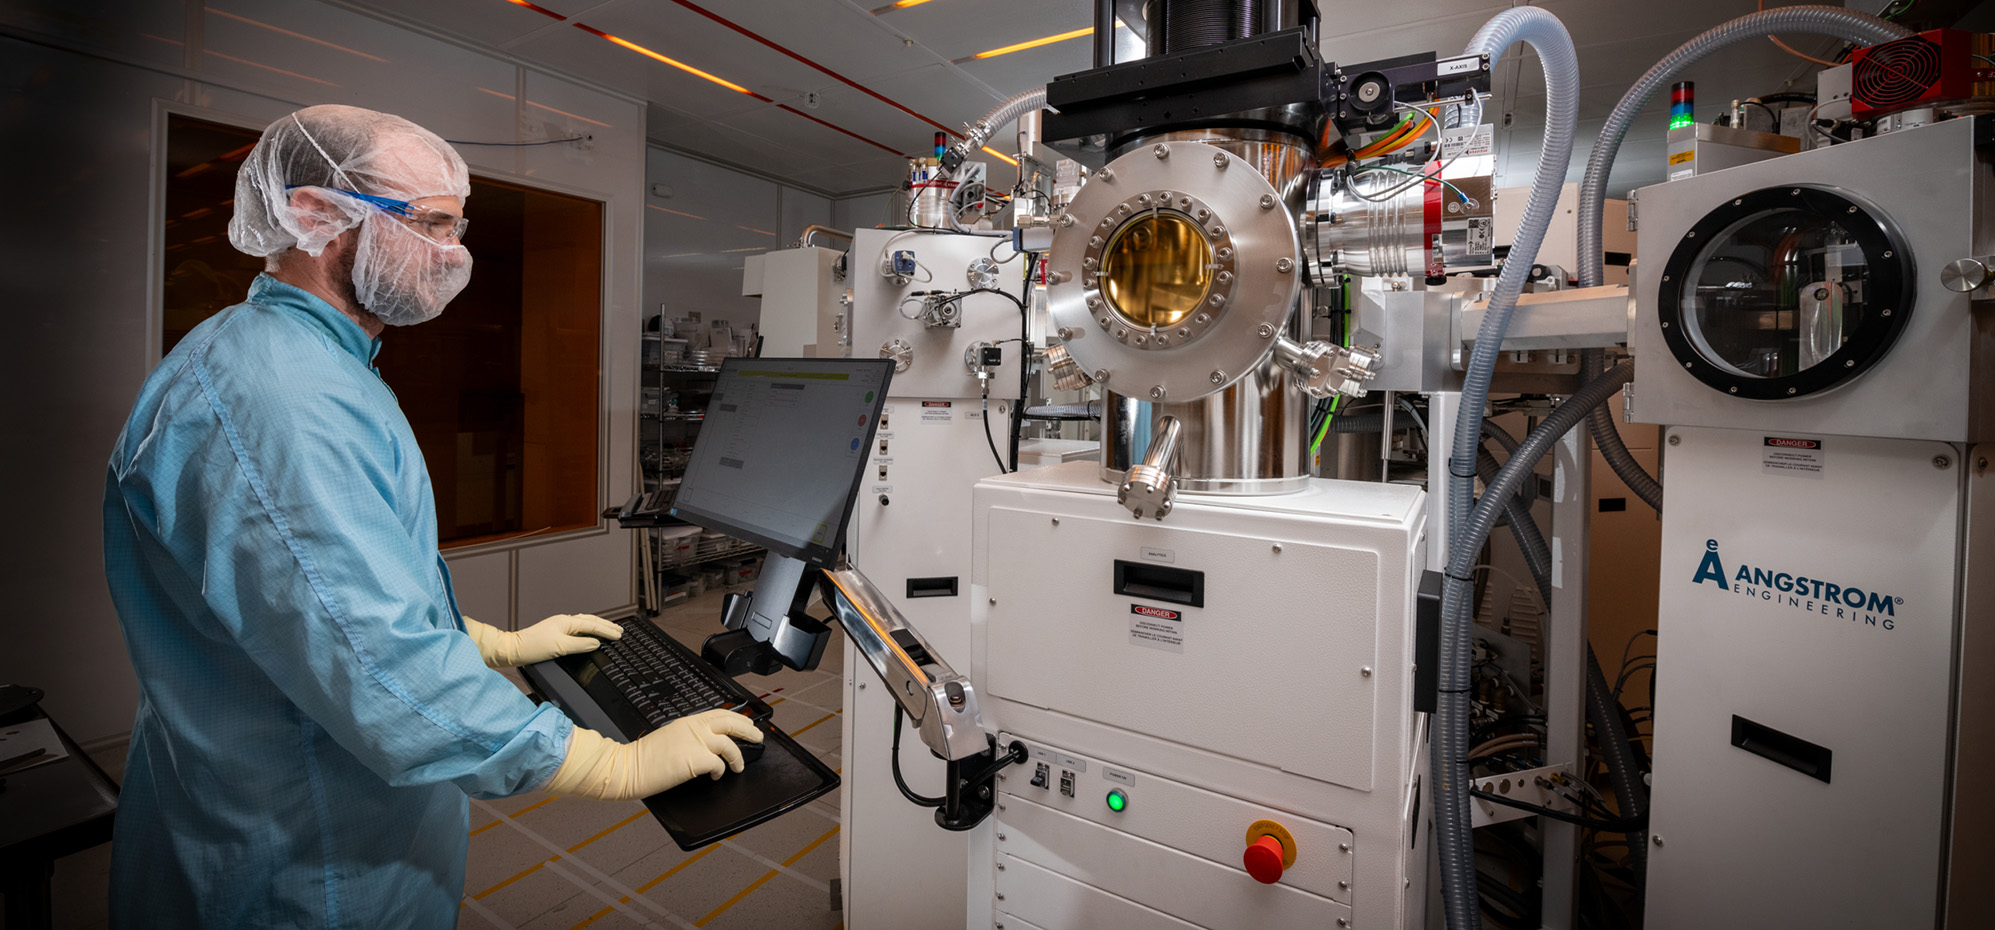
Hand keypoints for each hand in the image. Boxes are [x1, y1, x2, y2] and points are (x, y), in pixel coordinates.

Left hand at [463, 614, 621, 667]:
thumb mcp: (560, 648)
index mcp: (567, 622)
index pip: (592, 625)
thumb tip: (595, 643)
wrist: (513, 649)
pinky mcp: (555, 632)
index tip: (619, 635)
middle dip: (606, 626)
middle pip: (590, 621)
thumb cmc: (533, 647)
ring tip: (609, 629)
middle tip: (620, 630)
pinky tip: (588, 633)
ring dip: (598, 626)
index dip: (607, 630)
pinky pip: (578, 627)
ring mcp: (559, 626)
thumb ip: (580, 645)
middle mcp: (564, 621)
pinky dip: (588, 629)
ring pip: (584, 623)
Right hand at [543, 710, 764, 799]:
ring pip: (730, 744)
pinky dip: (721, 771)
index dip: (738, 718)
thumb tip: (704, 744)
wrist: (628, 767)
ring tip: (738, 766)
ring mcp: (696, 743)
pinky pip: (718, 764)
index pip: (720, 714)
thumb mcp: (669, 737)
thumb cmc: (644, 757)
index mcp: (688, 721)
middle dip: (749, 729)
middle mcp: (694, 728)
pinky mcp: (695, 760)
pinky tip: (717, 777)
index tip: (747, 723)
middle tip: (758, 737)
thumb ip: (687, 736)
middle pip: (732, 722)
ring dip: (738, 757)